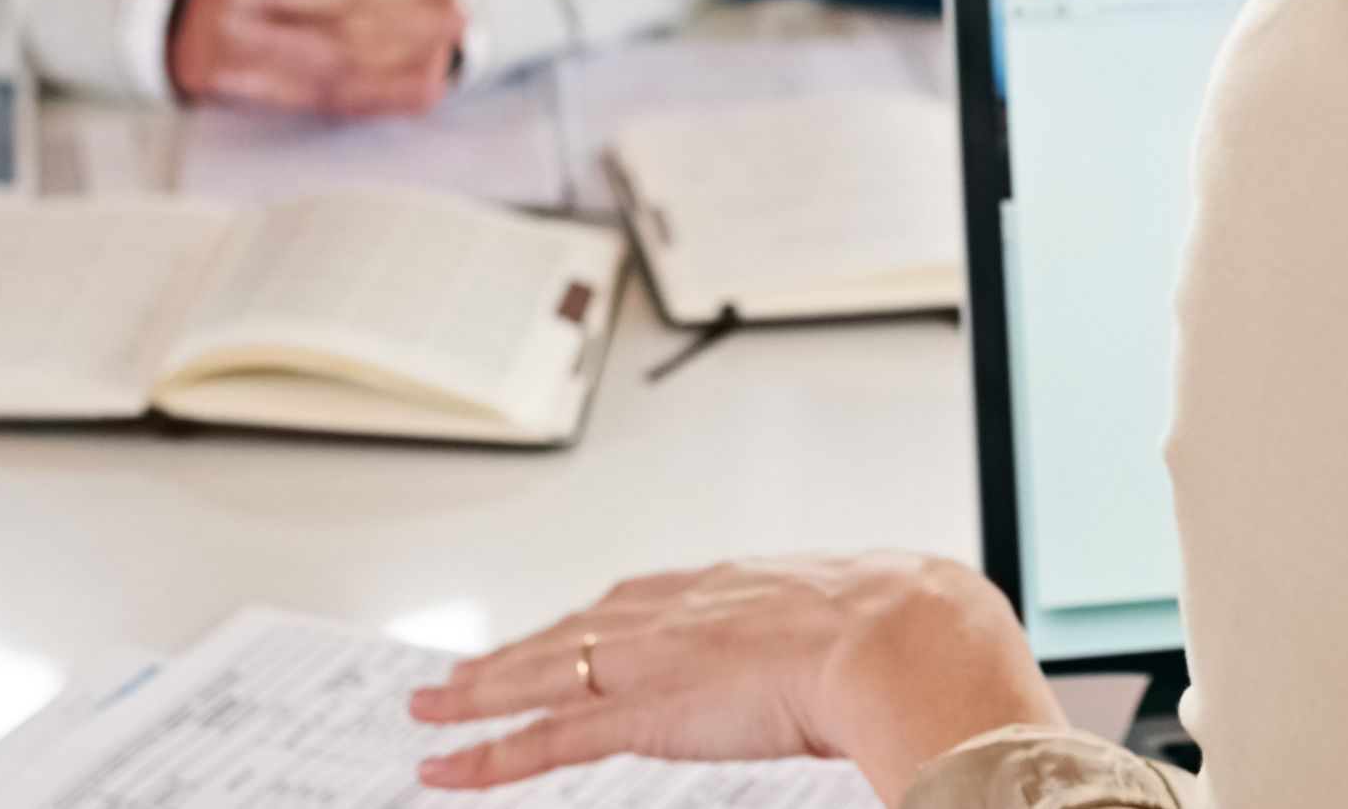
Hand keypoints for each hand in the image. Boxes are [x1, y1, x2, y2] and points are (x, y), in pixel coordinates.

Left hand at [406, 553, 1063, 799]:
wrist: (907, 638)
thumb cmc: (915, 630)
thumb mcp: (875, 611)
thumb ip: (852, 623)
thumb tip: (897, 630)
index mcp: (734, 585)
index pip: (639, 601)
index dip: (595, 621)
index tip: (569, 631)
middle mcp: (680, 610)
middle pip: (576, 629)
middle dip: (518, 651)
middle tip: (464, 669)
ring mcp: (657, 659)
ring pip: (544, 674)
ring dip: (481, 693)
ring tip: (433, 708)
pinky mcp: (646, 712)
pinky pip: (548, 738)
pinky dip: (491, 752)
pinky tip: (449, 764)